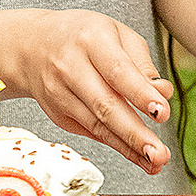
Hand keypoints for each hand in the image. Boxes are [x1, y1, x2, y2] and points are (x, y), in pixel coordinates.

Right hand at [4, 10, 175, 174]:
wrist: (33, 47)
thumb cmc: (83, 37)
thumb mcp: (117, 34)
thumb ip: (141, 62)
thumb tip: (162, 92)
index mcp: (91, 39)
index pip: (117, 70)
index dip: (140, 94)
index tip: (161, 112)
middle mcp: (70, 66)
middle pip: (105, 105)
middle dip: (134, 133)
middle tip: (159, 152)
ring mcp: (60, 93)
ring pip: (98, 125)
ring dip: (129, 147)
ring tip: (155, 161)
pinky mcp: (59, 114)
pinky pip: (92, 133)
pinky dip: (118, 147)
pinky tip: (139, 157)